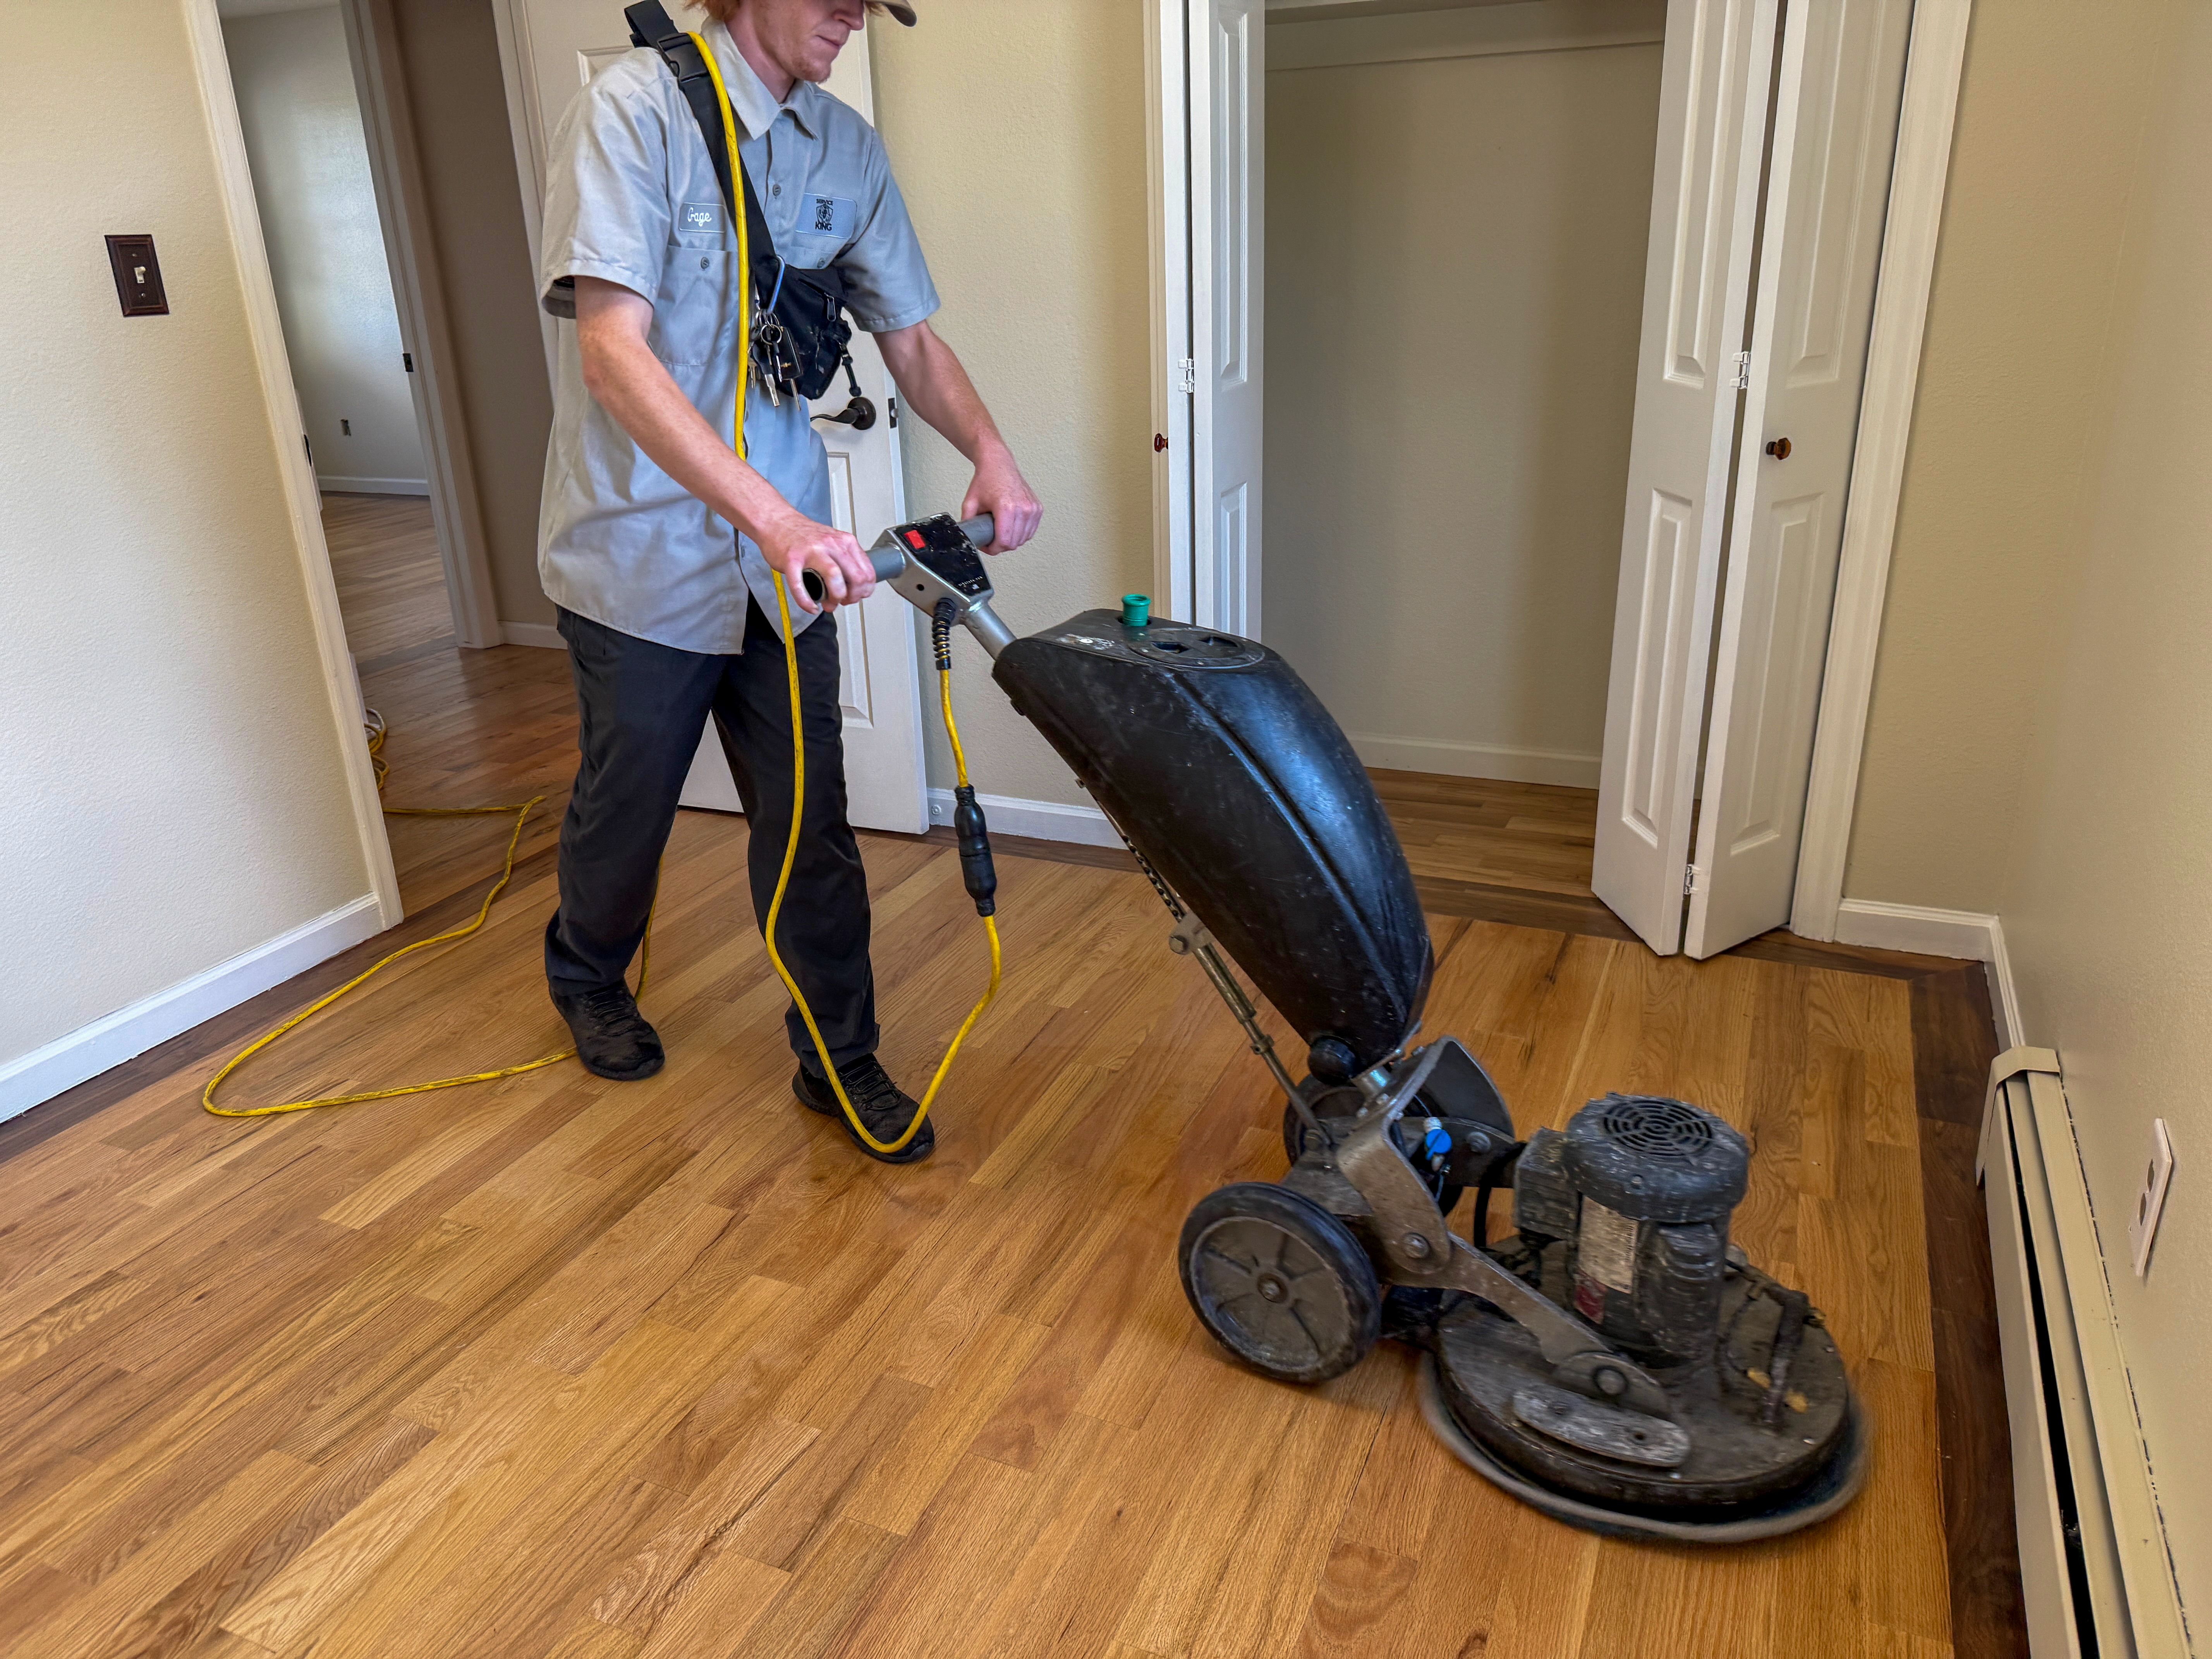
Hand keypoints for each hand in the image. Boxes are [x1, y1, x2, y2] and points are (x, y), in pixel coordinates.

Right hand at [756, 510, 873, 613]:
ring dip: (834, 598)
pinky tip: (810, 607)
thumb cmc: (803, 535)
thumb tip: (856, 584)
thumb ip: (846, 559)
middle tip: (842, 602)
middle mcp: (831, 544)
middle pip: (856, 577)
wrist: (776, 521)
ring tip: (828, 604)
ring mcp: (811, 551)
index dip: (864, 591)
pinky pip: (800, 585)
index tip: (856, 596)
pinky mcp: (792, 560)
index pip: (867, 572)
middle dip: (852, 597)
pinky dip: (806, 602)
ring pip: (835, 578)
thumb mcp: (833, 542)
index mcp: (845, 542)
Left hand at [961, 445, 1041, 553]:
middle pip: (1014, 543)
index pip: (1004, 542)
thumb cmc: (986, 480)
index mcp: (1006, 508)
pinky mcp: (1038, 509)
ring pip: (1023, 539)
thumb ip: (968, 524)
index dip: (993, 549)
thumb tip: (969, 539)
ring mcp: (1033, 509)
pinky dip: (1021, 533)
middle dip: (1001, 546)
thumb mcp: (969, 503)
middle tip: (991, 539)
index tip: (987, 546)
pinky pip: (1030, 531)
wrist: (999, 464)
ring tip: (1001, 531)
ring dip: (1012, 540)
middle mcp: (1023, 509)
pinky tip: (1011, 526)